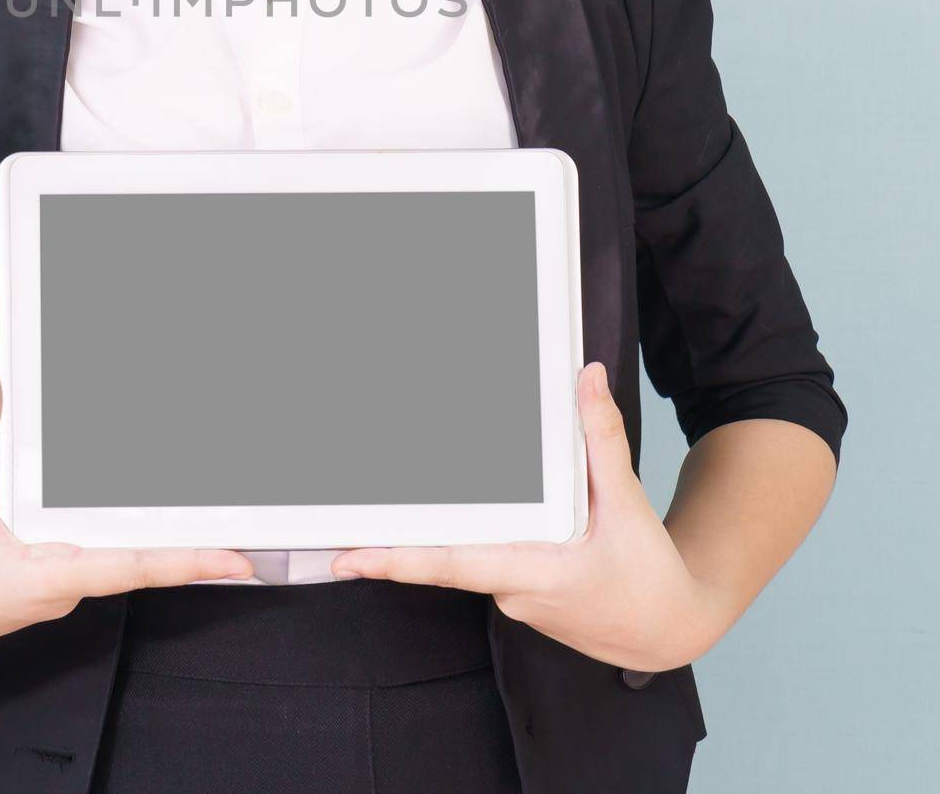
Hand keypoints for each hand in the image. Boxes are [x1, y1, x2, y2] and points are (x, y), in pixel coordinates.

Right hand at [0, 364, 256, 664]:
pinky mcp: (54, 577)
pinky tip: (145, 508)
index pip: (129, 567)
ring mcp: (62, 584)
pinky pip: (98, 551)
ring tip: (212, 509)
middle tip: (248, 527)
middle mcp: (64, 586)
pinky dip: (124, 530)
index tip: (235, 560)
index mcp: (47, 577)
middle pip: (140, 560)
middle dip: (192, 545)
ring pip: (121, 556)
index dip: (185, 562)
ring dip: (161, 537)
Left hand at [329, 362, 727, 672]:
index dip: (397, 560)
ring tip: (384, 509)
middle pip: (444, 558)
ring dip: (436, 534)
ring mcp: (514, 599)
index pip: (453, 565)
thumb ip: (600, 438)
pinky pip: (484, 561)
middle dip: (393, 542)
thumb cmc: (650, 573)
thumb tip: (586, 378)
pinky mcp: (518, 596)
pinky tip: (458, 515)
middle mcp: (514, 592)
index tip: (349, 556)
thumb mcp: (628, 502)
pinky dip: (468, 539)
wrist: (668, 628)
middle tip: (337, 526)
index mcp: (536, 573)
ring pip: (464, 557)